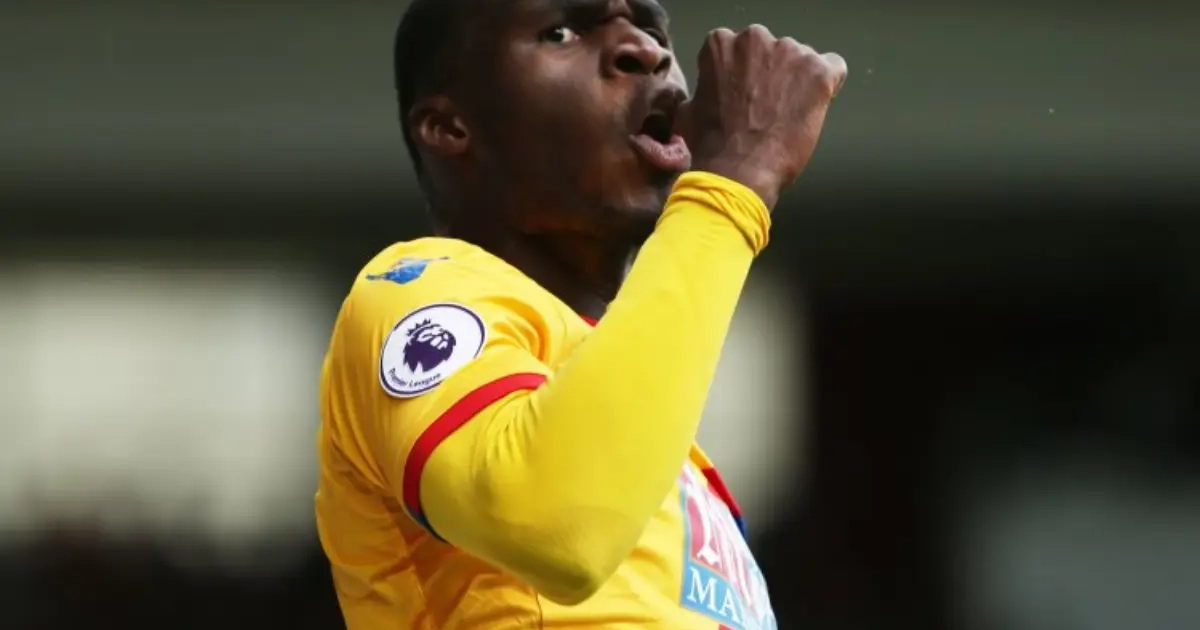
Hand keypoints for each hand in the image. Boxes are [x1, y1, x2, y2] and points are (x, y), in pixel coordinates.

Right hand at [676, 25, 847, 209]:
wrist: (738, 171)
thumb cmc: (710, 145)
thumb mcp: (689, 110)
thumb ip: (705, 88)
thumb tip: (707, 94)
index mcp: (722, 44)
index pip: (741, 48)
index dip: (746, 74)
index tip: (746, 94)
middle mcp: (756, 38)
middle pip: (774, 49)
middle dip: (773, 72)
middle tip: (767, 105)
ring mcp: (790, 52)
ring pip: (803, 59)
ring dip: (798, 81)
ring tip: (788, 114)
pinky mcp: (819, 72)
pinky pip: (834, 68)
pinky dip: (827, 86)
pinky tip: (814, 108)